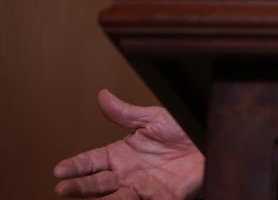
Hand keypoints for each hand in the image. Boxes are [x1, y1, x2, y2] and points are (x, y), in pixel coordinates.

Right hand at [53, 89, 204, 199]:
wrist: (211, 143)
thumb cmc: (183, 131)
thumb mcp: (153, 118)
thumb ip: (126, 113)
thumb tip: (102, 95)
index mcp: (120, 154)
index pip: (90, 162)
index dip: (74, 167)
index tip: (59, 171)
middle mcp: (126, 174)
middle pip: (96, 184)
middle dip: (78, 188)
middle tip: (63, 189)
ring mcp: (141, 188)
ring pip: (114, 198)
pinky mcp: (160, 198)